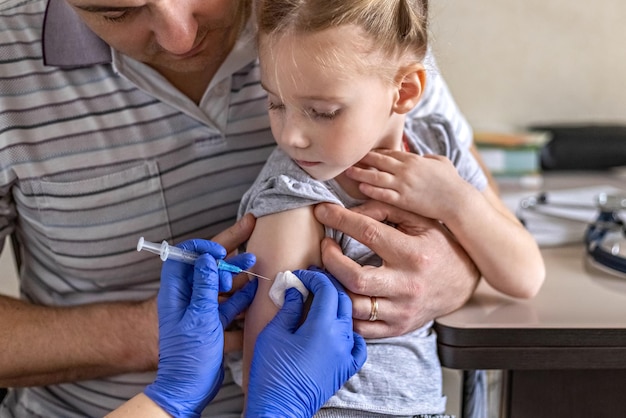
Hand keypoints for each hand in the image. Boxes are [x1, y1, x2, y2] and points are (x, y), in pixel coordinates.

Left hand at [144, 239, 257, 417]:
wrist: (189, 389)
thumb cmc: (188, 356)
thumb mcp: (199, 316)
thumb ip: (205, 286)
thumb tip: (207, 259)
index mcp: (176, 293)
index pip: (182, 258)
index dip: (200, 249)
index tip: (220, 250)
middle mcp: (187, 298)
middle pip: (207, 270)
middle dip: (228, 260)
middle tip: (249, 255)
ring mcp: (201, 311)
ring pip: (220, 286)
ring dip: (237, 277)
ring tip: (255, 265)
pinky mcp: (213, 323)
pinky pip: (229, 304)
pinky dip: (242, 297)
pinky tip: (255, 289)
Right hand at [245, 269, 366, 417]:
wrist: (279, 408)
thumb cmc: (272, 372)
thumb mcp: (275, 333)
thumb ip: (289, 307)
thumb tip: (296, 291)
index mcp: (323, 326)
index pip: (327, 289)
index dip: (314, 277)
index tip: (301, 276)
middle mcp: (341, 338)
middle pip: (342, 299)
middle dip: (328, 286)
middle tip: (311, 281)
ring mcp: (346, 354)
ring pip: (349, 318)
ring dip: (337, 305)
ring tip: (320, 301)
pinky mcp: (346, 368)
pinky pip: (358, 344)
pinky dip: (351, 332)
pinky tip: (338, 330)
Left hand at [314, 200, 479, 338]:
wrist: (463, 284)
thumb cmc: (437, 246)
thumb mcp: (420, 221)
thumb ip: (386, 210)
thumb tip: (351, 211)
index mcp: (413, 254)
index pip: (368, 234)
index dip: (340, 220)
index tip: (322, 211)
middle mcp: (407, 285)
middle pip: (355, 278)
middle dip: (331, 260)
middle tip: (325, 246)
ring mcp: (402, 311)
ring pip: (354, 307)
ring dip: (333, 287)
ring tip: (327, 271)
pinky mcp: (397, 328)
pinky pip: (360, 328)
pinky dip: (343, 312)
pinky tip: (338, 294)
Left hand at [346, 150, 471, 221]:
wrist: (457, 201)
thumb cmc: (452, 182)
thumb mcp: (441, 163)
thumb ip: (428, 158)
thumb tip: (422, 157)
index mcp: (414, 159)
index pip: (389, 153)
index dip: (375, 153)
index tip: (363, 152)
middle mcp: (406, 170)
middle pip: (379, 161)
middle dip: (362, 159)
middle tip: (348, 157)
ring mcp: (404, 184)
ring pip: (377, 177)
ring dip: (361, 174)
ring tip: (348, 172)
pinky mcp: (404, 199)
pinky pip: (383, 194)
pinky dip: (371, 190)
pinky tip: (361, 188)